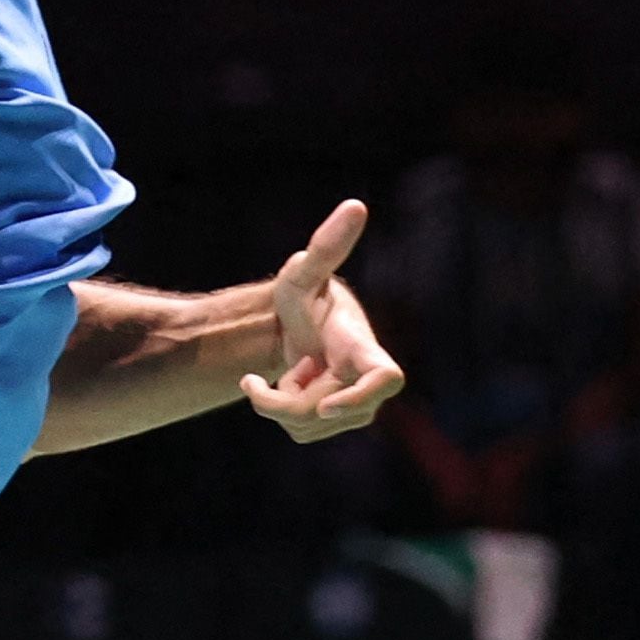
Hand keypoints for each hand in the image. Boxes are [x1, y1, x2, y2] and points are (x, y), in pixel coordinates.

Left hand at [240, 198, 405, 443]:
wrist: (299, 324)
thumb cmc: (305, 293)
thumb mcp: (304, 271)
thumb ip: (327, 245)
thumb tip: (355, 205)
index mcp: (367, 350)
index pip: (385, 381)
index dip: (358, 398)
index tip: (325, 408)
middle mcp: (369, 384)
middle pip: (323, 414)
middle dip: (282, 403)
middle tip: (254, 384)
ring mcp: (356, 407)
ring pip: (309, 429)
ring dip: (279, 404)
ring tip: (288, 372)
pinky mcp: (338, 421)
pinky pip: (302, 434)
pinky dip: (280, 412)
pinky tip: (288, 385)